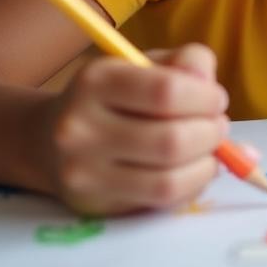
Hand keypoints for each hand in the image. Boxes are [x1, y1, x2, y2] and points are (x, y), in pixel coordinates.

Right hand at [37, 43, 230, 214]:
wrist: (48, 140)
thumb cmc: (115, 97)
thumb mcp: (145, 65)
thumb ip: (187, 64)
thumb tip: (213, 90)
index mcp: (97, 80)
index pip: (167, 91)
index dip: (206, 98)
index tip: (216, 99)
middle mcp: (81, 127)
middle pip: (171, 140)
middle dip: (211, 134)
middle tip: (218, 127)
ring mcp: (84, 171)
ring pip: (168, 180)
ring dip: (206, 165)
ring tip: (209, 150)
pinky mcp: (95, 203)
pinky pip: (159, 201)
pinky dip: (191, 186)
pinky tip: (192, 170)